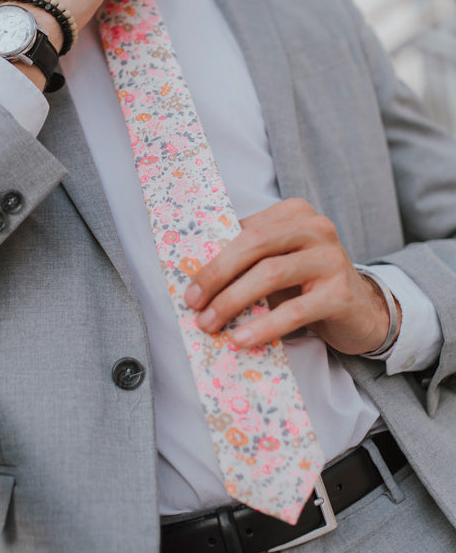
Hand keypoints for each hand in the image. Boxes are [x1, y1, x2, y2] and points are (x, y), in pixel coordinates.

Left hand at [184, 198, 400, 354]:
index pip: (246, 231)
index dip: (213, 257)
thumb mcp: (279, 262)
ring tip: (210, 324)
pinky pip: (295, 310)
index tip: (189, 286)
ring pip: (271, 274)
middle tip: (193, 303)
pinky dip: (264, 325)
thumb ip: (248, 260)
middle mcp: (316, 228)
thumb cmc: (308, 284)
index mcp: (294, 213)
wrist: (362, 311)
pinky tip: (242, 338)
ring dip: (233, 301)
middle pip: (255, 245)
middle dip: (217, 274)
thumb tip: (197, 279)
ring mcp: (331, 258)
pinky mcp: (341, 293)